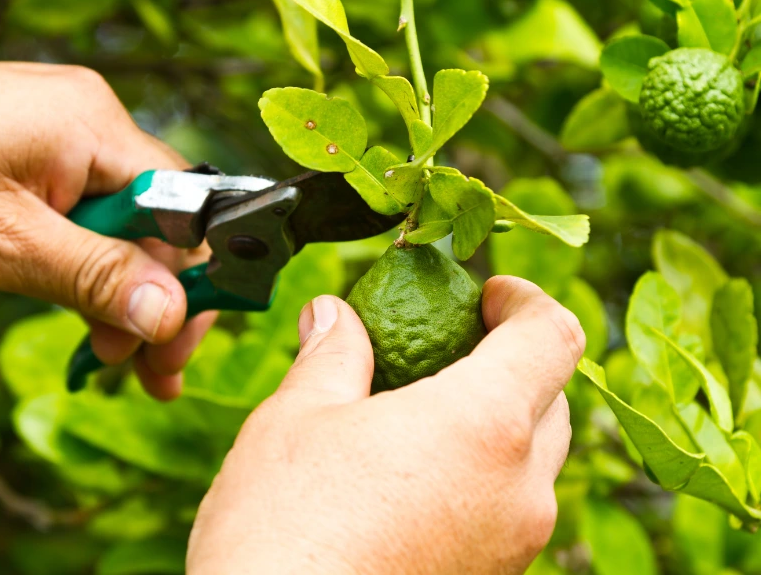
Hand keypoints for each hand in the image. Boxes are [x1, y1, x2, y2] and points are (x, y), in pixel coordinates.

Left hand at [0, 62, 216, 399]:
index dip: (191, 282)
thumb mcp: (2, 244)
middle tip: (148, 370)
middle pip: (158, 223)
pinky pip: (89, 220)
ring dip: (124, 295)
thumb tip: (171, 316)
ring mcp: (64, 141)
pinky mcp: (38, 160)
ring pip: (124, 229)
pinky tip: (90, 316)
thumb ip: (95, 276)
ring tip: (109, 356)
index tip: (177, 346)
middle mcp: (91, 124)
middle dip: (158, 300)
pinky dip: (91, 271)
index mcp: (93, 126)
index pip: (183, 209)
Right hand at [187, 276, 585, 573]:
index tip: (487, 293)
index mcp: (483, 425)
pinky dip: (485, 471)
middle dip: (514, 358)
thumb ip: (332, 354)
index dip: (526, 299)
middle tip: (453, 343)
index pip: (553, 336)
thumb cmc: (283, 528)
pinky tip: (418, 473)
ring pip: (536, 458)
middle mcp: (519, 487)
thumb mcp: (297, 419)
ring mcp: (513, 544)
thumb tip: (331, 314)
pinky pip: (511, 506)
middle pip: (553, 396)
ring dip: (500, 418)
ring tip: (427, 409)